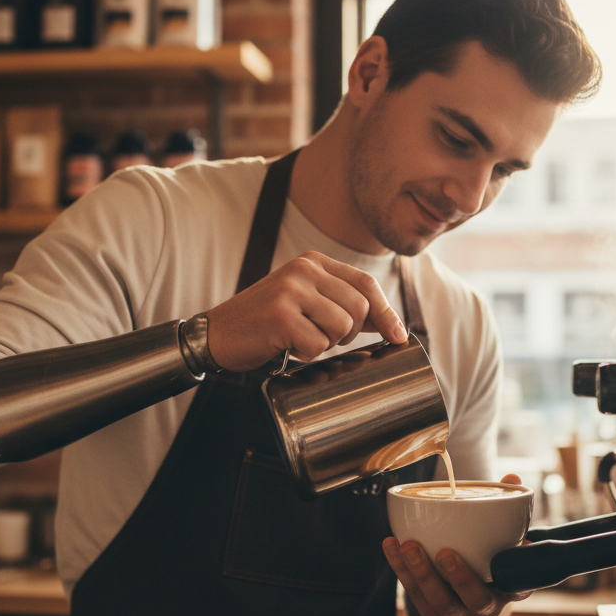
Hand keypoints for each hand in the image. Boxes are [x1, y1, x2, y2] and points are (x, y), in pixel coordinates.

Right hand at [205, 251, 406, 371]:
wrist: (217, 333)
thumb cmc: (264, 322)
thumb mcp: (305, 301)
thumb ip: (341, 304)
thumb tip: (390, 324)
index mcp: (313, 262)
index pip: (366, 284)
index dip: (387, 312)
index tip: (398, 336)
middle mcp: (304, 270)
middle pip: (359, 307)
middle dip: (349, 333)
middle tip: (324, 338)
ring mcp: (291, 290)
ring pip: (342, 326)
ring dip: (326, 343)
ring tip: (302, 340)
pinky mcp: (280, 315)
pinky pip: (317, 344)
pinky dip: (306, 353)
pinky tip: (288, 347)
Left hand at [382, 474, 533, 615]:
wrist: (471, 589)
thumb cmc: (490, 553)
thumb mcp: (503, 534)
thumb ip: (507, 508)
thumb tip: (511, 478)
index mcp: (512, 586)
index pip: (520, 585)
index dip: (513, 578)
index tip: (498, 559)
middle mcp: (489, 607)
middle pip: (477, 601)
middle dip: (459, 579)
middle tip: (445, 553)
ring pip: (441, 604)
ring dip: (421, 575)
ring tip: (407, 546)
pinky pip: (417, 599)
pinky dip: (401, 572)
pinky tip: (391, 545)